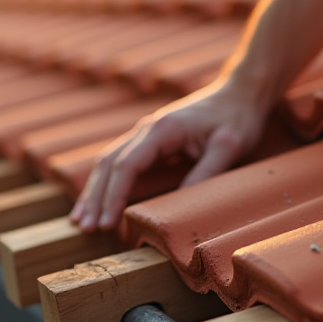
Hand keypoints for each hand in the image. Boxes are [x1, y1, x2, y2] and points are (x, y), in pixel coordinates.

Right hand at [71, 82, 267, 232]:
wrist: (241, 93)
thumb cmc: (238, 118)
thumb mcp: (229, 146)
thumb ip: (205, 172)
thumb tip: (178, 205)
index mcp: (162, 129)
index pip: (126, 165)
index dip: (113, 196)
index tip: (107, 222)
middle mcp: (147, 128)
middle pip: (109, 163)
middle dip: (95, 197)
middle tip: (85, 227)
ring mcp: (146, 133)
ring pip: (109, 162)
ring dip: (94, 191)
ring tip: (80, 220)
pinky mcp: (151, 140)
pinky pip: (120, 161)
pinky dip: (106, 182)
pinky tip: (98, 201)